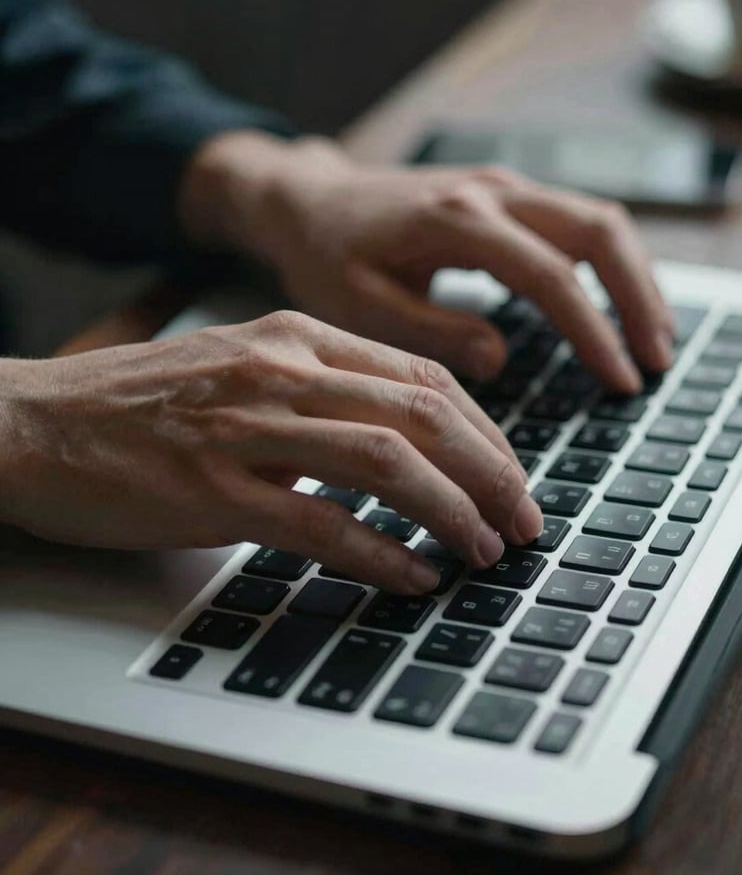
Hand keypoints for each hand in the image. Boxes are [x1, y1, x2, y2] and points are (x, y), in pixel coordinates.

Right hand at [0, 312, 539, 591]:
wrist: (34, 421)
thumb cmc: (139, 402)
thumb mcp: (242, 367)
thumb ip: (319, 392)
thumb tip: (401, 445)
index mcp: (296, 335)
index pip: (422, 376)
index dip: (486, 432)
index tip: (512, 475)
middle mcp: (281, 370)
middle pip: (423, 414)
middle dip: (491, 473)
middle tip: (523, 521)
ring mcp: (246, 428)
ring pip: (386, 462)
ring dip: (452, 512)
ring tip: (484, 551)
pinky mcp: (212, 491)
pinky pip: (320, 523)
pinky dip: (381, 553)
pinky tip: (414, 577)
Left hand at [181, 133, 673, 390]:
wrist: (309, 201)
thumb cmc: (326, 254)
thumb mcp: (358, 304)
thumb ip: (430, 331)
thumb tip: (498, 359)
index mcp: (455, 219)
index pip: (548, 273)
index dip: (593, 330)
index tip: (620, 379)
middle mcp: (491, 190)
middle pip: (598, 230)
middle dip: (638, 296)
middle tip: (657, 360)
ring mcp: (502, 186)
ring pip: (597, 219)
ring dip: (634, 277)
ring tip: (653, 339)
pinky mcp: (504, 195)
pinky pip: (576, 222)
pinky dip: (608, 264)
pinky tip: (616, 307)